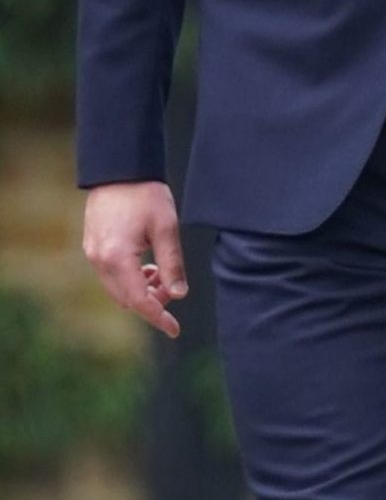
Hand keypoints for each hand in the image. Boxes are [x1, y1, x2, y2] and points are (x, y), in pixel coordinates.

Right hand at [83, 181, 187, 338]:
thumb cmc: (146, 194)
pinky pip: (112, 276)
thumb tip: (179, 294)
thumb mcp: (166, 227)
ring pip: (118, 290)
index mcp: (117, 258)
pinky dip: (131, 279)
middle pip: (126, 299)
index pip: (139, 300)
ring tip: (162, 275)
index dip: (158, 317)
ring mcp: (93, 255)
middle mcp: (99, 261)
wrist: (119, 170)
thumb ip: (172, 262)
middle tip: (174, 290)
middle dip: (152, 302)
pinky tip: (148, 267)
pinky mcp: (93, 248)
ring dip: (141, 290)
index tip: (175, 330)